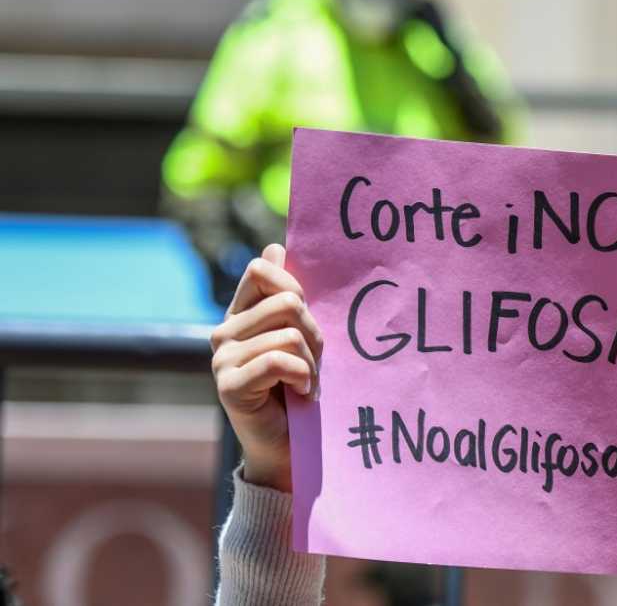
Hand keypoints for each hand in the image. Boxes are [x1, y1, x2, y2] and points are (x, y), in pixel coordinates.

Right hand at [210, 244, 323, 491]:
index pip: (261, 271)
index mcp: (240, 314)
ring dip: (312, 363)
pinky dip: (302, 377)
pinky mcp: (230, 385)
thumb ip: (286, 295)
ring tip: (307, 383)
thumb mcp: (300, 336)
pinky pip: (280, 361)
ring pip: (289, 334)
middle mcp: (224, 332)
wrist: (290, 448)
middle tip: (314, 362)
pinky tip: (301, 394)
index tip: (308, 319)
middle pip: (286, 301)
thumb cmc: (299, 387)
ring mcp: (223, 359)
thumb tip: (275, 247)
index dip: (295, 288)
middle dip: (314, 333)